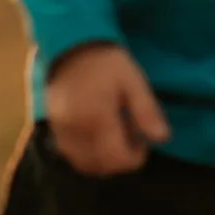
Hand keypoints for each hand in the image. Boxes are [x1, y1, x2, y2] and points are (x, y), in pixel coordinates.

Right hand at [45, 42, 169, 175]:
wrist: (70, 46)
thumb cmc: (107, 62)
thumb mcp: (133, 81)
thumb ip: (146, 112)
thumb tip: (162, 139)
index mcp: (98, 119)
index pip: (117, 159)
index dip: (135, 157)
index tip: (143, 141)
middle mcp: (76, 132)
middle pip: (101, 167)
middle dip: (120, 160)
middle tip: (131, 137)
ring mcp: (62, 132)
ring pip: (84, 165)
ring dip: (103, 160)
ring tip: (115, 136)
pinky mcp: (53, 129)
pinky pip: (71, 155)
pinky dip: (87, 155)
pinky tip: (98, 135)